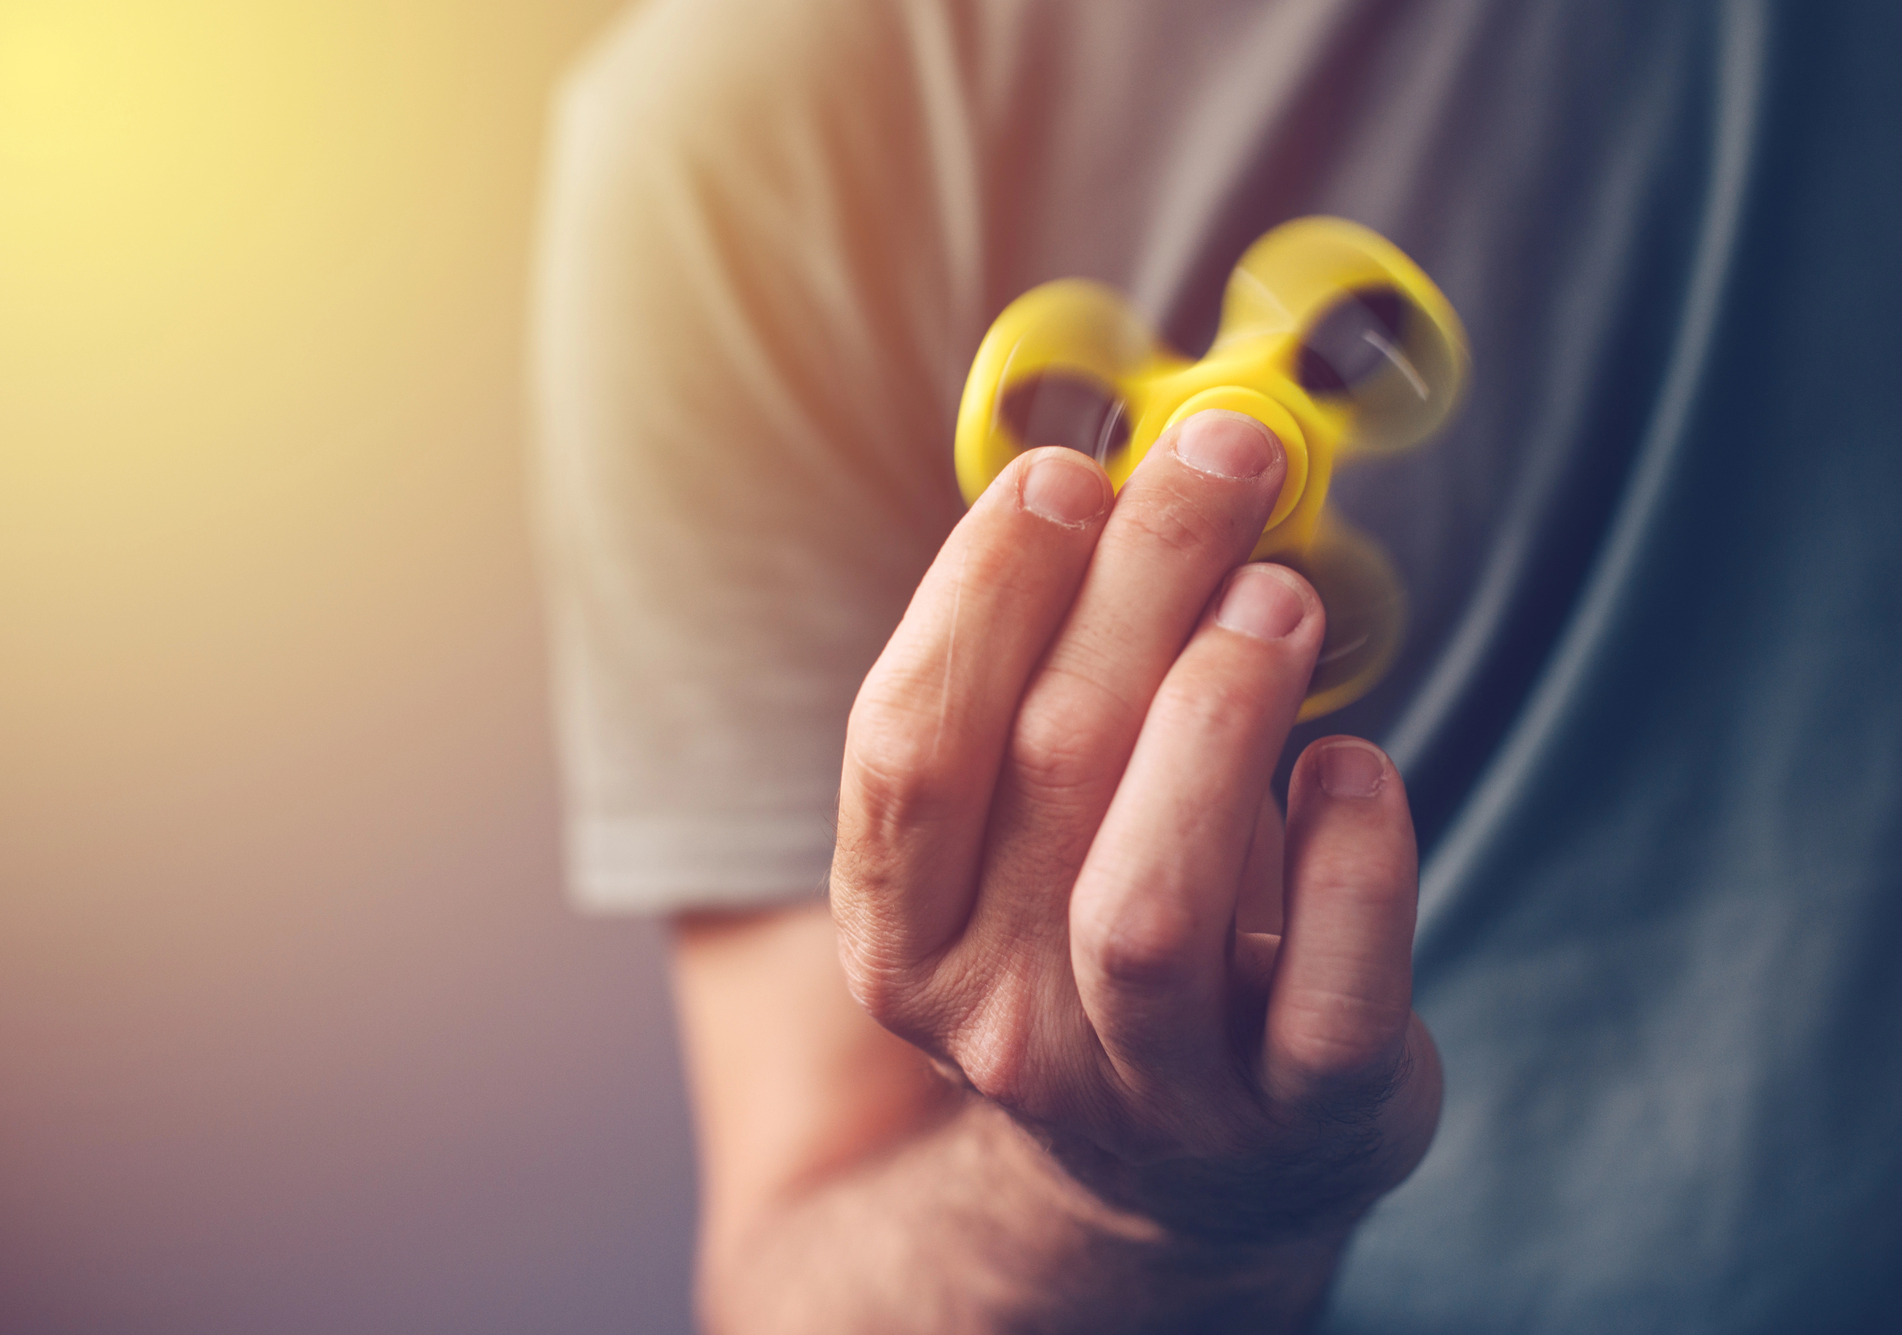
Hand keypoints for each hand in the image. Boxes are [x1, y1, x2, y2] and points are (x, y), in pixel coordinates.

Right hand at [831, 411, 1441, 1253]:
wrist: (1192, 1170)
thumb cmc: (1100, 935)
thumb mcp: (1029, 835)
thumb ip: (1038, 687)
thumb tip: (1114, 479)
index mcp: (904, 939)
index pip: (907, 746)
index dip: (984, 592)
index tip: (1067, 474)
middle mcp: (1000, 1026)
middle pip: (1045, 774)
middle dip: (1137, 583)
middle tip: (1223, 460)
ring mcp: (1151, 1093)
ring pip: (1152, 906)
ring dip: (1220, 713)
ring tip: (1279, 594)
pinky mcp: (1301, 1119)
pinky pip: (1333, 991)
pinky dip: (1354, 858)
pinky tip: (1354, 766)